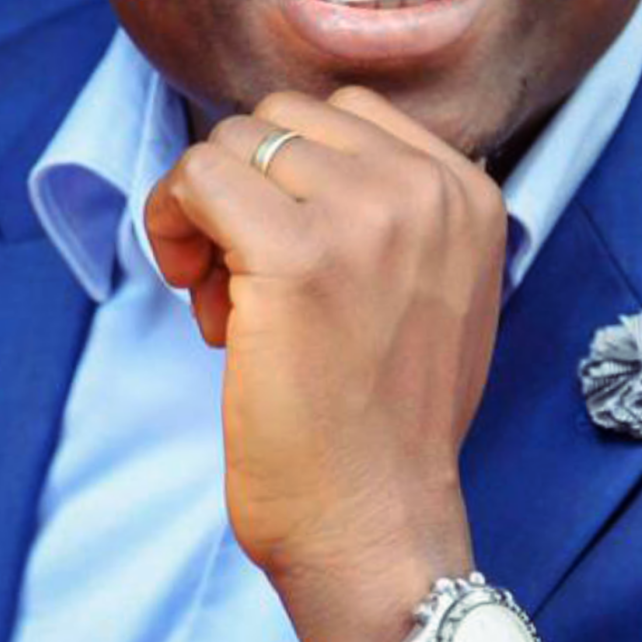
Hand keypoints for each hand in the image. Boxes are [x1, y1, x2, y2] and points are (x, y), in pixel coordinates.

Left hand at [143, 84, 506, 641]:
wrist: (378, 527)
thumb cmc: (387, 425)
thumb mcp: (434, 290)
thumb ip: (393, 214)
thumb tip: (289, 154)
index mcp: (470, 194)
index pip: (348, 115)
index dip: (292, 175)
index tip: (286, 253)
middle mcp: (428, 190)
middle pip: (284, 119)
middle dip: (247, 187)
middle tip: (243, 280)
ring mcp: (364, 216)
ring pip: (234, 142)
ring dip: (207, 212)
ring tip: (226, 301)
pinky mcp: (294, 255)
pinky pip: (198, 177)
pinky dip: (172, 221)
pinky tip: (194, 291)